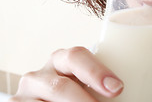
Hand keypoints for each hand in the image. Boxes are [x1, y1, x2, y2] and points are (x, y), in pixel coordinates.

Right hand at [8, 47, 122, 101]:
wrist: (45, 100)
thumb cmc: (74, 91)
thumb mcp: (83, 84)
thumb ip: (101, 84)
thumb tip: (123, 90)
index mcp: (62, 59)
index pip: (77, 56)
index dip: (97, 72)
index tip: (117, 88)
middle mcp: (41, 74)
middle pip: (61, 87)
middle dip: (85, 101)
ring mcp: (26, 92)